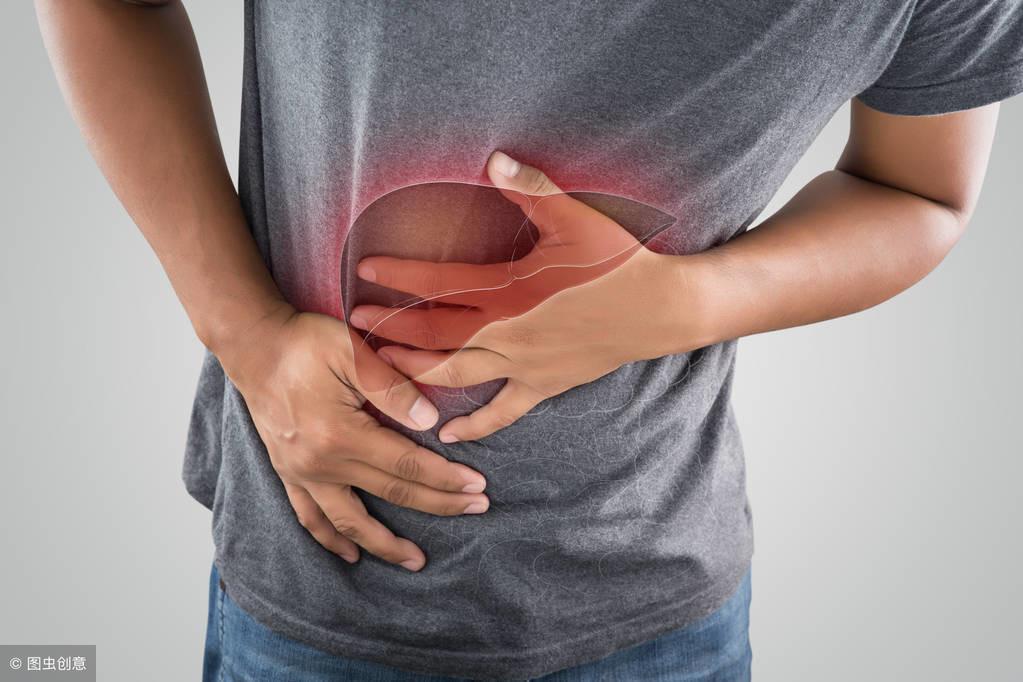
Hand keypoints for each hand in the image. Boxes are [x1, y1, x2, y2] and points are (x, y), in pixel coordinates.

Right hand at [215, 304, 489, 571]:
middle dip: (439, 504)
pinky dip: (331, 539)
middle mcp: (320, 464)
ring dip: (384, 544)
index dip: (446, 478)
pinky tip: (350, 554)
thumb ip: (392, 388)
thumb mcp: (352, 352)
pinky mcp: (287, 473)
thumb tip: (431, 423)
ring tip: (416, 560)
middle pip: (390, 493)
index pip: (406, 465)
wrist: (253, 345)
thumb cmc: (305, 343)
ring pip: (349, 522)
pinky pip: (310, 517)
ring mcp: (301, 473)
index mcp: (340, 434)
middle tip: (477, 509)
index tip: (477, 486)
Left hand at [349, 151, 705, 442]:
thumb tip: (491, 158)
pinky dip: (474, 424)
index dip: (399, 277)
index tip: (365, 271)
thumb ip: (530, 188)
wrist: (661, 310)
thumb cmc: (617, 262)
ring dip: (416, 370)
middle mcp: (507, 333)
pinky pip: (502, 412)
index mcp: (509, 291)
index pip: (439, 285)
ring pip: (457, 374)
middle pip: (436, 335)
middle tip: (358, 322)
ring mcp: (523, 365)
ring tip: (382, 365)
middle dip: (392, 328)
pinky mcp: (543, 385)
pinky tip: (446, 433)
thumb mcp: (574, 218)